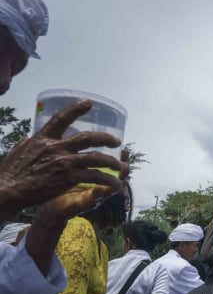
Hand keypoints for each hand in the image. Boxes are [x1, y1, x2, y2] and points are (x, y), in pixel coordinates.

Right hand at [0, 99, 128, 218]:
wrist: (7, 191)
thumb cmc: (9, 174)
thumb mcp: (16, 152)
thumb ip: (25, 144)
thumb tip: (27, 138)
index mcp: (42, 139)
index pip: (61, 119)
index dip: (76, 109)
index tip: (88, 102)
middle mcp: (56, 147)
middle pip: (87, 137)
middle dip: (105, 138)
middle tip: (116, 141)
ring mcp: (64, 162)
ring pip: (96, 157)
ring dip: (111, 161)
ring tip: (120, 165)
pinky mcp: (69, 177)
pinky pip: (95, 176)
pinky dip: (108, 179)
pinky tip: (115, 183)